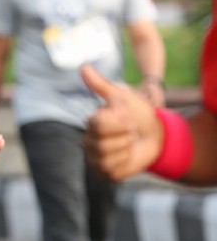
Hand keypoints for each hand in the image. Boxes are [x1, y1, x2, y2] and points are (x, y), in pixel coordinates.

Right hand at [81, 64, 161, 179]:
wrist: (155, 134)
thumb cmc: (138, 113)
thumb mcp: (122, 97)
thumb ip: (101, 84)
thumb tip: (83, 66)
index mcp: (91, 123)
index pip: (97, 124)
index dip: (118, 121)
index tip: (128, 117)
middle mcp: (89, 143)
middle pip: (101, 143)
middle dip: (123, 135)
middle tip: (131, 131)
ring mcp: (96, 159)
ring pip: (106, 157)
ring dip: (125, 148)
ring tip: (130, 142)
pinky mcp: (106, 174)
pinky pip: (112, 170)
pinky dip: (126, 161)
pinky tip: (129, 155)